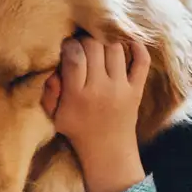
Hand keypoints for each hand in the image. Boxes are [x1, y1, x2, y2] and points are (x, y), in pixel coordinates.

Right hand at [49, 36, 148, 191]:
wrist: (108, 151)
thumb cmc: (77, 129)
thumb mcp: (54, 115)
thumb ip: (49, 91)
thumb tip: (55, 68)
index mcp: (77, 95)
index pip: (75, 56)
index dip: (70, 44)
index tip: (68, 47)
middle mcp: (101, 89)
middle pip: (94, 47)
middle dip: (85, 40)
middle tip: (83, 45)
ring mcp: (122, 88)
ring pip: (115, 48)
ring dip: (105, 41)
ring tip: (99, 46)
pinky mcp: (137, 89)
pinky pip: (142, 61)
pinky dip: (137, 47)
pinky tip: (126, 42)